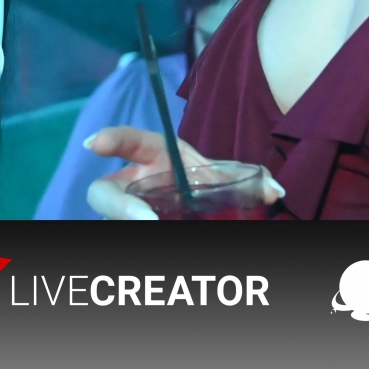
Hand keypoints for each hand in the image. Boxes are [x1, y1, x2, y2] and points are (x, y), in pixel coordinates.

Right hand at [84, 127, 283, 219]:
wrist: (193, 198)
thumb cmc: (198, 177)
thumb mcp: (219, 172)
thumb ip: (245, 177)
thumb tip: (275, 191)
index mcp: (150, 156)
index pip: (128, 141)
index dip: (110, 139)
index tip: (93, 143)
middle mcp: (128, 183)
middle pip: (103, 193)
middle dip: (116, 205)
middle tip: (144, 218)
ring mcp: (122, 209)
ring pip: (111, 218)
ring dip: (128, 221)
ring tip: (154, 226)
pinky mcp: (128, 222)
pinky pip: (122, 228)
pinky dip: (134, 228)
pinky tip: (155, 230)